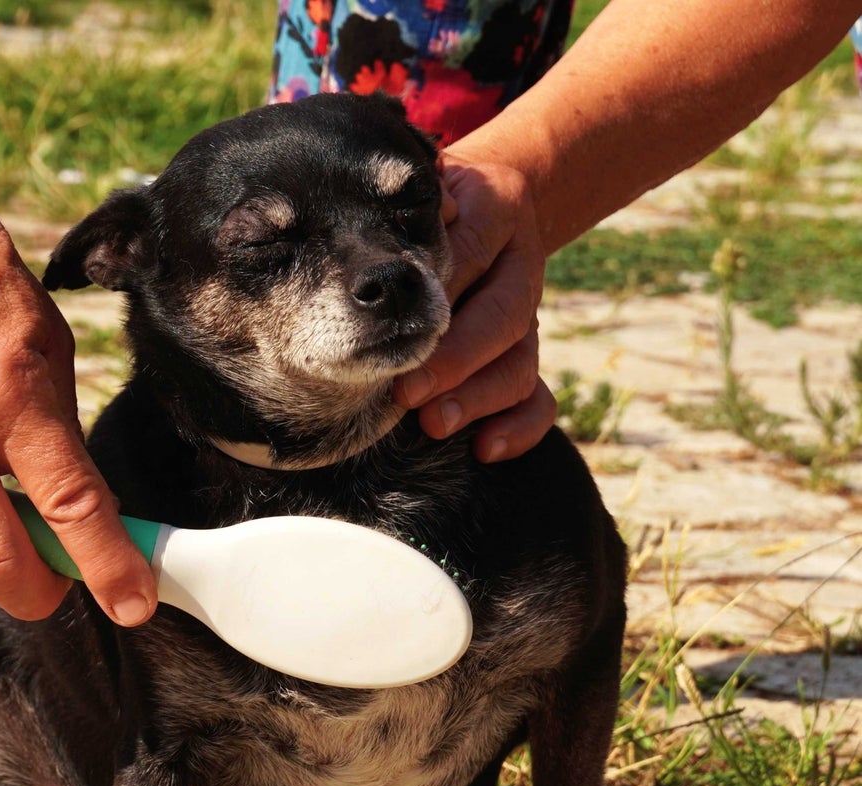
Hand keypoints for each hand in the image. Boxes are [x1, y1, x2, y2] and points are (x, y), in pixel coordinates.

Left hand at [394, 155, 555, 461]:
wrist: (489, 205)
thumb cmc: (436, 205)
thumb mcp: (431, 182)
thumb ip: (422, 194)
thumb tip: (418, 214)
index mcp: (497, 213)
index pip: (472, 251)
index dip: (441, 291)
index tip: (399, 329)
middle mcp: (520, 269)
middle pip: (502, 319)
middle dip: (454, 362)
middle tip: (407, 393)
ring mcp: (529, 318)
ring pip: (519, 365)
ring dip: (477, 399)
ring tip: (434, 425)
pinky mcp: (527, 358)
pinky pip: (540, 401)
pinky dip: (520, 428)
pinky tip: (485, 449)